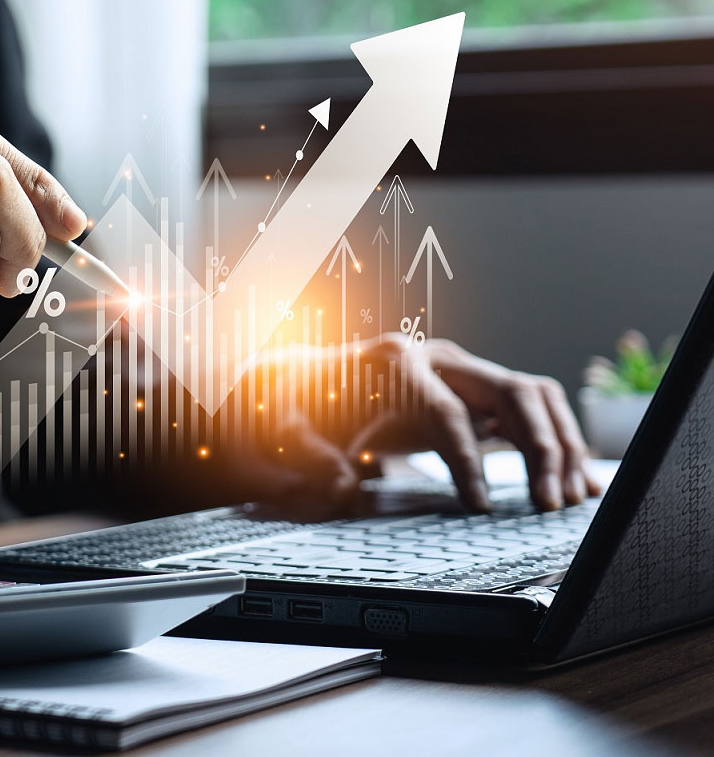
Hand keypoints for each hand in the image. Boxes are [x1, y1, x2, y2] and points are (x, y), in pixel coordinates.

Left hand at [254, 336, 602, 511]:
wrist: (305, 377)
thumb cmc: (302, 403)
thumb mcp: (292, 428)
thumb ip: (313, 457)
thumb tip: (342, 487)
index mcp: (396, 364)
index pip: (446, 413)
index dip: (467, 461)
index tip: (478, 505)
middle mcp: (438, 358)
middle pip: (511, 391)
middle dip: (538, 448)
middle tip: (549, 503)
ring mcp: (462, 369)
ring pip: (534, 394)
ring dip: (560, 444)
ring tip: (571, 496)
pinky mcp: (476, 388)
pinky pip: (531, 407)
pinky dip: (556, 439)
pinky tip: (572, 477)